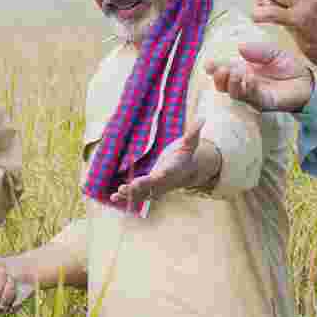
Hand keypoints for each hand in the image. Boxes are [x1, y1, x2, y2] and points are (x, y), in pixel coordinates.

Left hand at [107, 127, 221, 207]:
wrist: (186, 172)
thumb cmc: (185, 155)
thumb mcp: (190, 143)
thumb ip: (193, 133)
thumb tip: (203, 118)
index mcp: (173, 169)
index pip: (167, 173)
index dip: (161, 176)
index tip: (155, 177)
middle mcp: (164, 181)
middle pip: (152, 186)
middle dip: (140, 187)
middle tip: (128, 187)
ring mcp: (156, 188)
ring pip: (142, 193)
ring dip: (129, 195)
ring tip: (116, 195)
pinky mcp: (149, 189)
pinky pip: (137, 195)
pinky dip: (125, 197)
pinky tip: (113, 198)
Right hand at [205, 42, 315, 113]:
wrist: (306, 81)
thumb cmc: (289, 67)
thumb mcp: (273, 53)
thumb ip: (258, 51)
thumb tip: (240, 47)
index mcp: (244, 70)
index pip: (224, 70)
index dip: (214, 68)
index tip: (208, 64)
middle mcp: (244, 83)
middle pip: (223, 85)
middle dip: (218, 78)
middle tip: (221, 69)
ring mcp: (252, 94)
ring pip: (234, 93)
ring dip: (231, 83)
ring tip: (234, 73)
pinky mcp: (263, 102)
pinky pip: (251, 97)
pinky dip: (248, 88)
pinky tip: (250, 79)